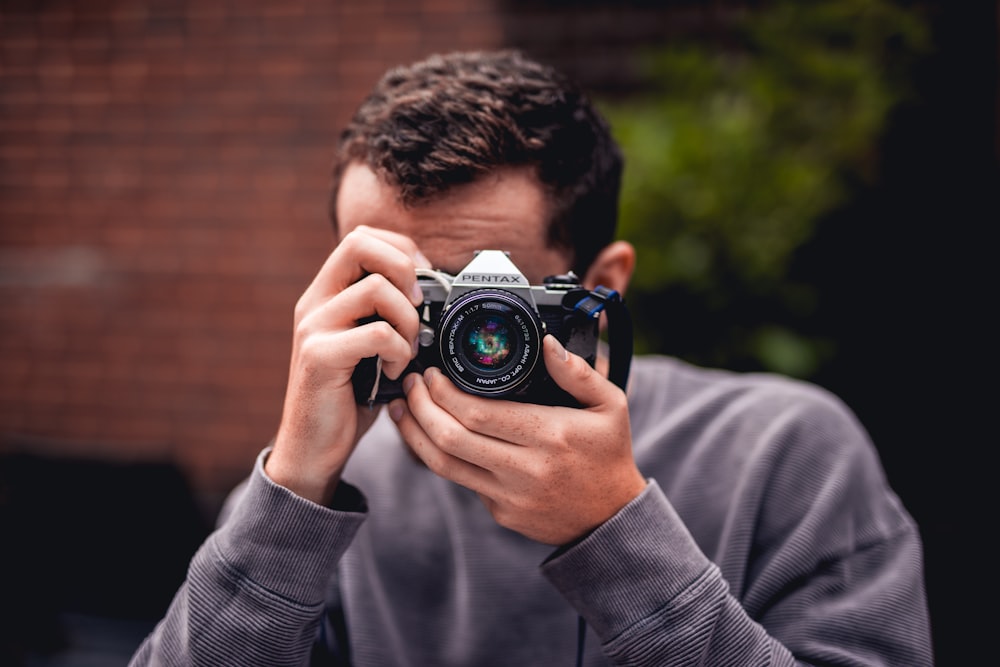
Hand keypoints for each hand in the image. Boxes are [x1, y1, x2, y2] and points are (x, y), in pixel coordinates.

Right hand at [266, 226, 427, 504]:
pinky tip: (396, 374)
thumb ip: (389, 314)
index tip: (422, 280)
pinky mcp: (319, 356)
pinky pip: (377, 334)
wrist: (314, 448)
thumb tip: (436, 293)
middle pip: (360, 244)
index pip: (361, 236)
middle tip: (419, 306)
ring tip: (408, 350)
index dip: (400, 248)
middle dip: (404, 267)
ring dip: (408, 319)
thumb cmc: (351, 396)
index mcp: (327, 293)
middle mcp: (315, 302)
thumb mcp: (372, 345)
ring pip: (376, 289)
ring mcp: (313, 327)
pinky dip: (399, 353)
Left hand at [389, 335, 646, 544]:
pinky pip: (460, 480)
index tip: (431, 372)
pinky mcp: (500, 513)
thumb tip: (547, 343)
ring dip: (413, 433)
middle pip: (450, 437)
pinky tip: (427, 434)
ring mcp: (509, 496)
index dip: (443, 392)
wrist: (610, 519)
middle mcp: (526, 468)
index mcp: (550, 435)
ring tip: (402, 406)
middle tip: (411, 383)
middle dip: (420, 406)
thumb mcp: (610, 405)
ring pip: (443, 464)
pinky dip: (437, 455)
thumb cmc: (608, 455)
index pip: (478, 413)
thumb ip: (578, 372)